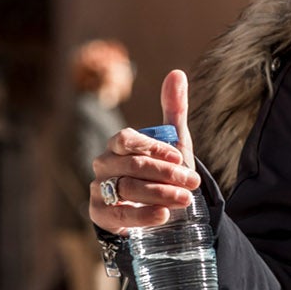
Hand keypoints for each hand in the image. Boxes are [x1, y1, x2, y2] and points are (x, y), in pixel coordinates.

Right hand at [89, 70, 199, 234]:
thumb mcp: (174, 142)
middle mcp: (104, 165)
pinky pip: (117, 215)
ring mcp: (99, 190)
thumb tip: (177, 73)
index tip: (179, 157)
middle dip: (165, 173)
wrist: (162, 210)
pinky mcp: (99, 215)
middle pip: (131, 165)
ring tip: (184, 199)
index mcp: (119, 145)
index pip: (126, 139)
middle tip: (191, 182)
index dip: (152, 147)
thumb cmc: (164, 173)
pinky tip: (162, 216)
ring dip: (158, 194)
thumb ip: (174, 109)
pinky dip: (142, 215)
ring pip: (126, 188)